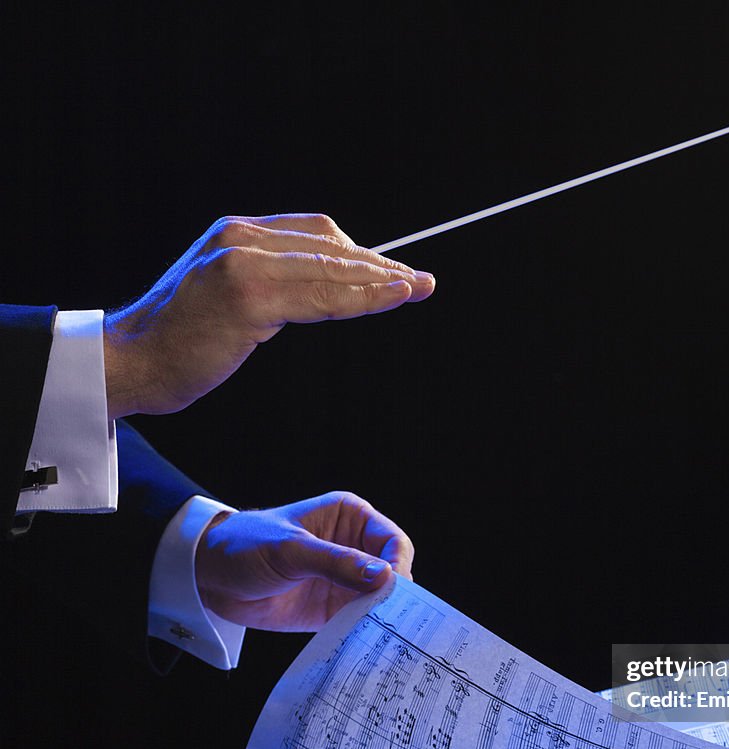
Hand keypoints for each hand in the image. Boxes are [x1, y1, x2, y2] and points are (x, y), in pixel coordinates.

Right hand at [102, 214, 434, 416]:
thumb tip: (328, 286)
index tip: (396, 271)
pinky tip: (389, 299)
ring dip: (380, 281)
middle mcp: (240, 238)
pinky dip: (359, 298)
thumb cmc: (183, 338)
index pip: (317, 232)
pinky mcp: (246, 297)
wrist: (132, 362)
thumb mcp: (227, 293)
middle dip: (382, 265)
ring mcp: (242, 264)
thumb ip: (272, 281)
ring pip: (330, 269)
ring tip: (417, 289)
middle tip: (421, 281)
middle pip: (331, 244)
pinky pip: (318, 297)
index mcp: (237, 232)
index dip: (362, 251)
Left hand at [194, 491, 413, 631]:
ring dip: (380, 616)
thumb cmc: (244, 545)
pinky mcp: (332, 607)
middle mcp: (353, 546)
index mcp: (349, 518)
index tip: (393, 590)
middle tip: (392, 618)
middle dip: (394, 594)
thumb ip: (336, 562)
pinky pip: (358, 620)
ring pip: (379, 599)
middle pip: (392, 571)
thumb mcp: (290, 550)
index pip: (392, 540)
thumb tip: (383, 576)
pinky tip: (364, 641)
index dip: (398, 564)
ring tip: (381, 634)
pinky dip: (363, 631)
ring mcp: (344, 579)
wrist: (206, 576)